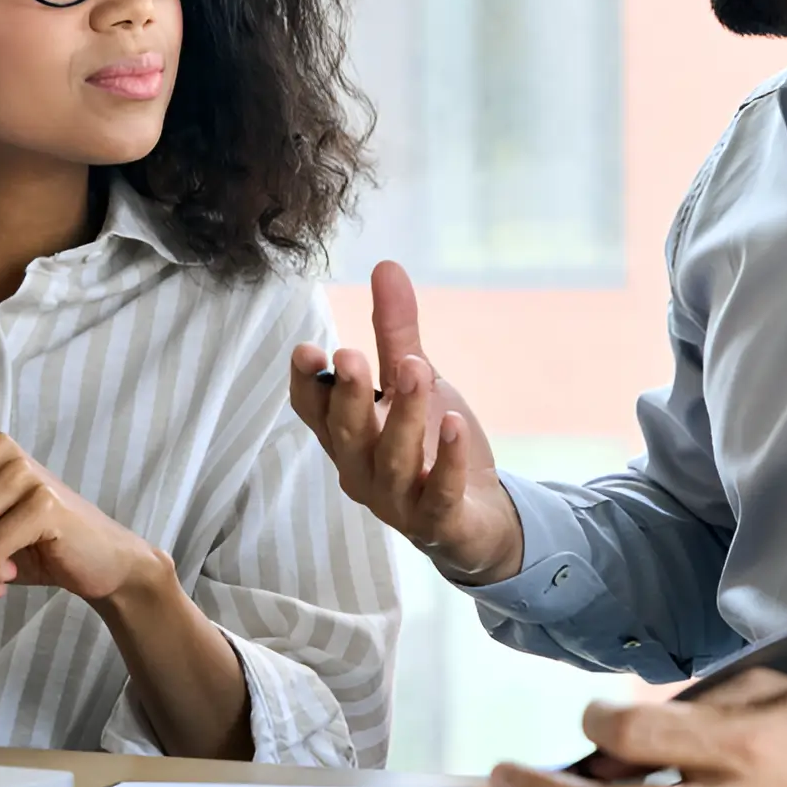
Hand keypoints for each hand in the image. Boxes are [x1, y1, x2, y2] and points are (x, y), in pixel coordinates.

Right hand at [290, 260, 523, 584]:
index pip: (314, 411)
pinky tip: (456, 425)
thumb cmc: (431, 444)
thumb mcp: (414, 379)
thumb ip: (396, 331)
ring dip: (403, 415)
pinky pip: (438, 494)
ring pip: (392, 460)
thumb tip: (386, 264)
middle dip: (348, 395)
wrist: (479, 515)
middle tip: (351, 355)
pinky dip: (447, 461)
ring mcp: (398, 501)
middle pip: (346, 434)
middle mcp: (362, 470)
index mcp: (348, 435)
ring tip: (416, 370)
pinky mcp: (438, 522)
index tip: (309, 349)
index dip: (307, 384)